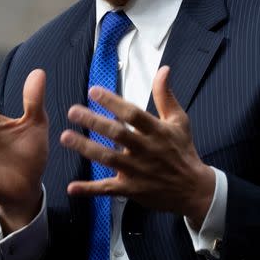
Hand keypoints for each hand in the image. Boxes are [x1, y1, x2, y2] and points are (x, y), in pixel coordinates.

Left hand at [60, 66, 215, 227]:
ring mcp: (138, 171)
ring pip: (108, 158)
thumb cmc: (184, 151)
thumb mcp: (179, 121)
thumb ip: (165, 95)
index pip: (132, 114)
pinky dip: (89, 189)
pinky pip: (108, 189)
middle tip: (73, 111)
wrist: (194, 189)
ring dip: (86, 148)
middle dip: (94, 122)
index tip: (94, 91)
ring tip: (66, 137)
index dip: (113, 102)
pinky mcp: (132, 189)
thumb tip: (163, 70)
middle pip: (117, 134)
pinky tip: (71, 187)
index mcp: (157, 131)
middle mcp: (146, 150)